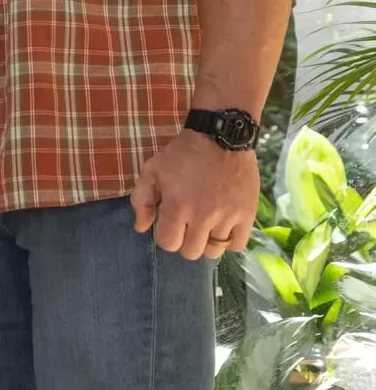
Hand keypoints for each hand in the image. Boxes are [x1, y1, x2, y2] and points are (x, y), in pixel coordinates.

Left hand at [130, 129, 259, 259]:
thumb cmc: (182, 153)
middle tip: (186, 225)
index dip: (165, 236)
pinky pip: (237, 245)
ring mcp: (227, 218)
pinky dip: (228, 241)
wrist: (220, 136)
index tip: (168, 224)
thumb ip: (142, 200)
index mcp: (177, 207)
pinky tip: (222, 228)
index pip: (168, 244)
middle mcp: (202, 218)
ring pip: (214, 251)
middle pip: (191, 252)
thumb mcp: (152, 170)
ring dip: (206, 242)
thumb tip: (141, 228)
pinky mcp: (247, 215)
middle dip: (184, 241)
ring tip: (204, 226)